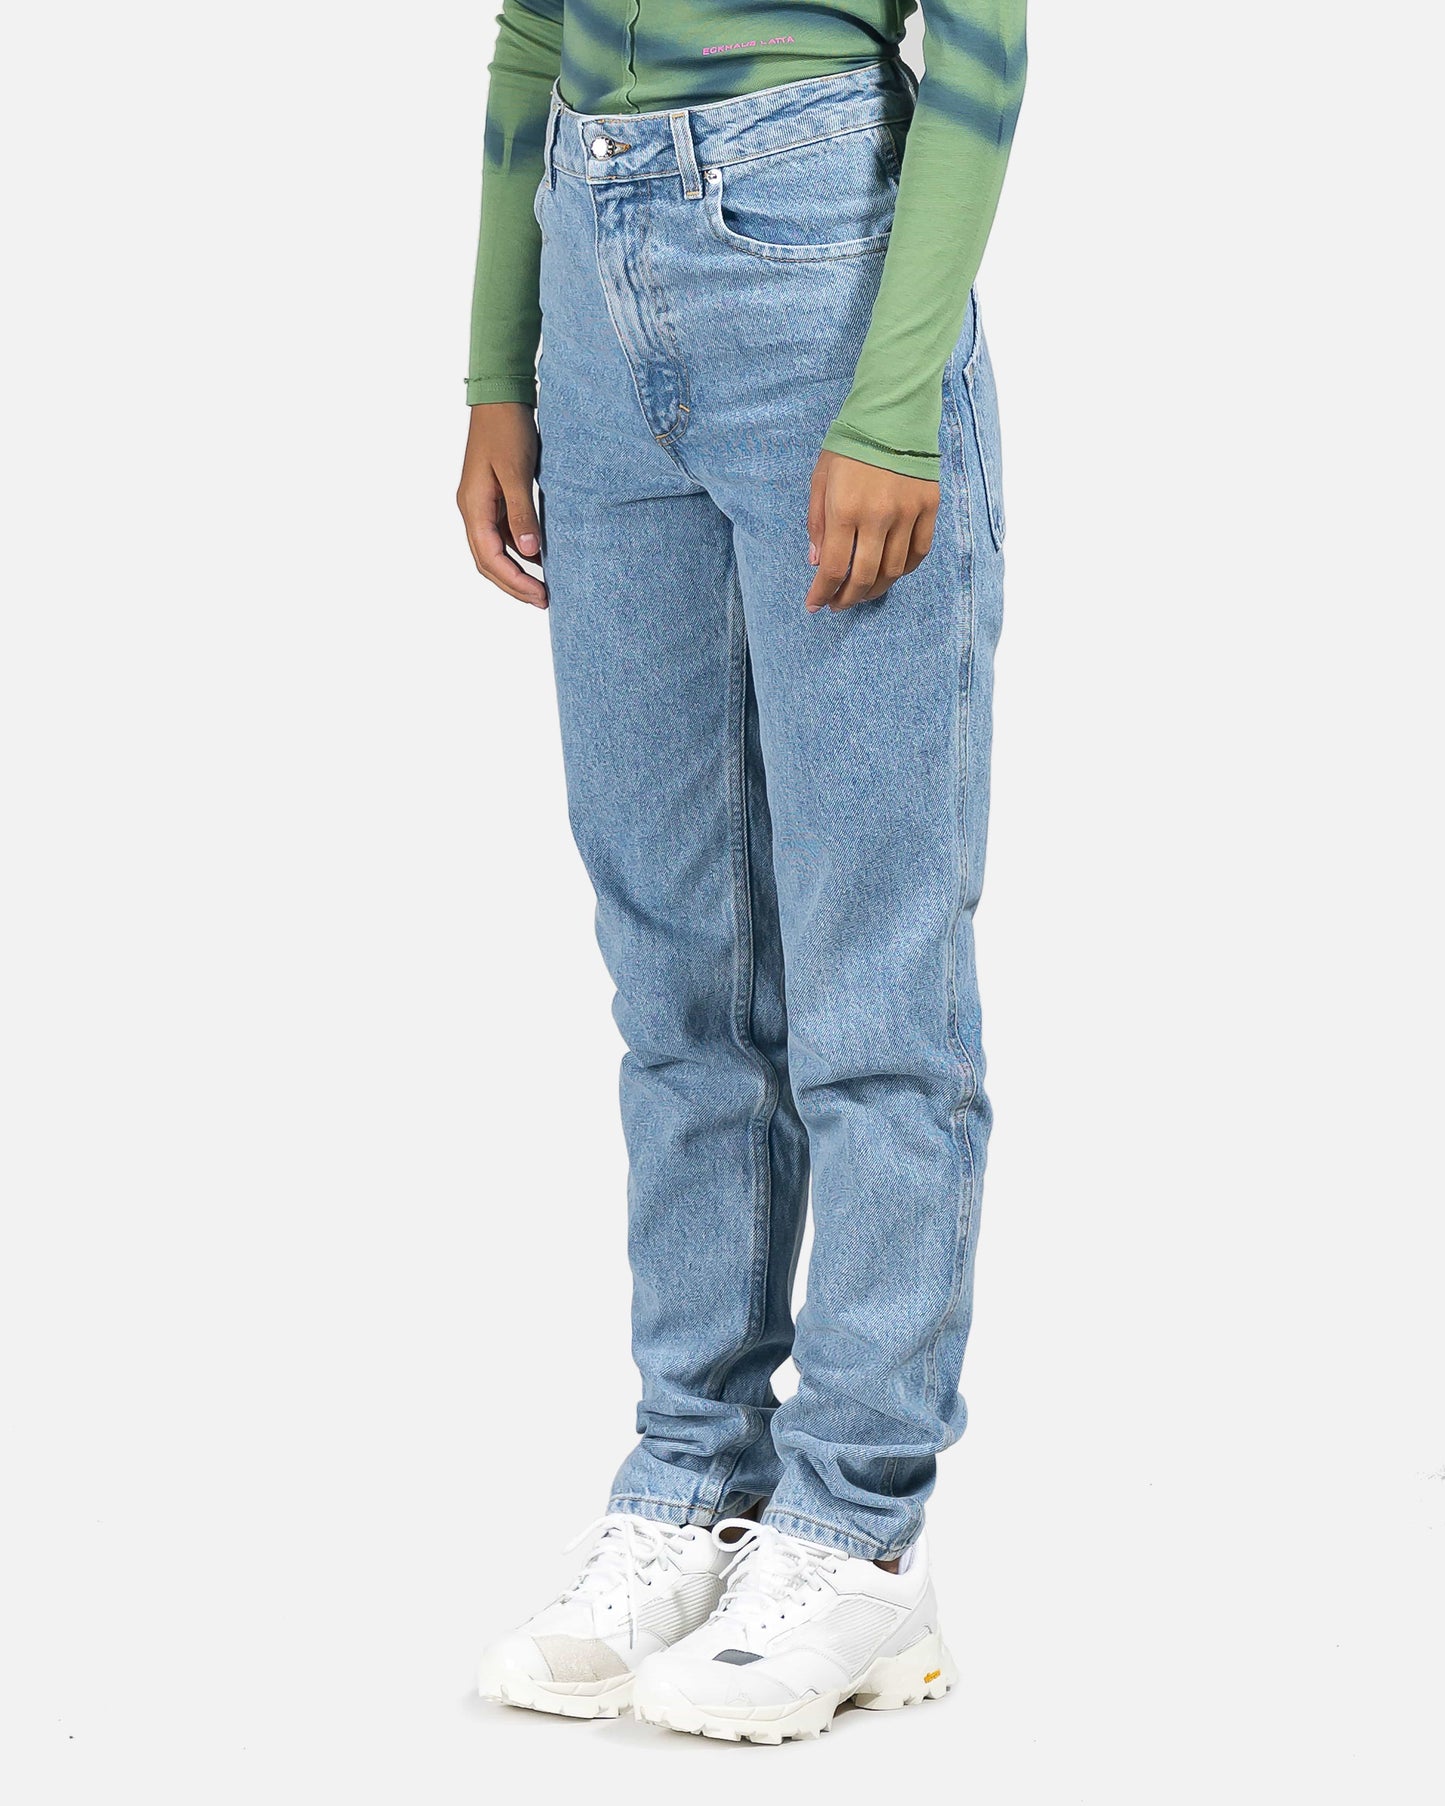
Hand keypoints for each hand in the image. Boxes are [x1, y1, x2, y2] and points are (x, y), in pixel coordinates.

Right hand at [457, 403, 545, 607]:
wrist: (501, 398)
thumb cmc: (507, 430)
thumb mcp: (517, 471)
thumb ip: (522, 512)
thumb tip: (530, 551)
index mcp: (473, 506)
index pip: (489, 558)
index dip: (514, 581)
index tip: (540, 596)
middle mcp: (472, 510)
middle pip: (488, 562)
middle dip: (514, 585)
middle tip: (544, 600)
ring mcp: (481, 505)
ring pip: (494, 551)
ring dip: (516, 571)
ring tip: (543, 587)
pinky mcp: (493, 499)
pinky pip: (503, 535)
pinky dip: (519, 551)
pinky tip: (540, 557)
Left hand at [804, 450, 939, 612]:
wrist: (892, 413)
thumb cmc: (850, 446)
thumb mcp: (820, 480)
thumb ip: (817, 524)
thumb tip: (817, 562)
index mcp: (845, 510)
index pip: (833, 568)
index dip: (822, 593)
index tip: (814, 604)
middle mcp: (878, 517)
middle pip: (864, 577)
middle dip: (847, 598)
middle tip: (838, 605)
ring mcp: (907, 513)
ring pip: (893, 570)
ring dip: (875, 588)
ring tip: (862, 592)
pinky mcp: (928, 507)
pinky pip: (919, 552)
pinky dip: (904, 570)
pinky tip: (890, 573)